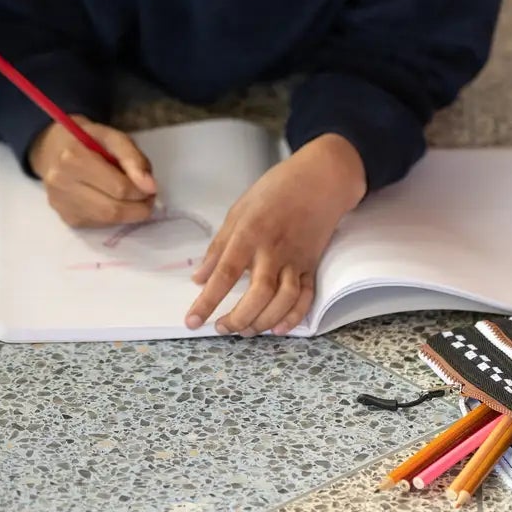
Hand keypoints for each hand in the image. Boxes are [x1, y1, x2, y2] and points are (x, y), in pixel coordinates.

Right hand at [29, 116, 157, 227]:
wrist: (51, 148)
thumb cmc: (85, 139)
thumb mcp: (111, 136)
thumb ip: (132, 158)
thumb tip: (150, 187)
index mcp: (74, 157)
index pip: (118, 187)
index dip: (142, 191)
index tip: (151, 187)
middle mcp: (62, 183)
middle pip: (112, 209)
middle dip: (138, 208)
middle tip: (148, 199)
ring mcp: (61, 203)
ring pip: (106, 220)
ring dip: (128, 215)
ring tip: (135, 202)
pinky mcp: (64, 217)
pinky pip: (97, 224)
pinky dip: (113, 217)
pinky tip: (114, 203)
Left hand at [185, 133, 366, 336]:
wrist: (319, 180)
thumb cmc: (273, 191)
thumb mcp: (237, 210)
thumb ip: (218, 246)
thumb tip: (199, 278)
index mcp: (249, 233)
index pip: (224, 273)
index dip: (207, 301)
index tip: (192, 321)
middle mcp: (273, 250)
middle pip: (258, 294)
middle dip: (238, 318)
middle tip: (222, 329)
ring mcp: (296, 259)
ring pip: (283, 300)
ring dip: (263, 322)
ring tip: (245, 331)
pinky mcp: (312, 265)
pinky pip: (305, 298)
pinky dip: (293, 317)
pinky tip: (277, 329)